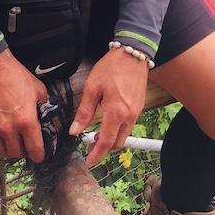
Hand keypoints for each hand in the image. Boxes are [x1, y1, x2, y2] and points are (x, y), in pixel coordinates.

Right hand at [0, 49, 47, 170]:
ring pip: (1, 152)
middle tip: (25, 146)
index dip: (39, 155)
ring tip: (11, 145)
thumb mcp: (38, 90)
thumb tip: (47, 117)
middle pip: (17, 153)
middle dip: (23, 151)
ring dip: (8, 151)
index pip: (35, 148)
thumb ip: (44, 106)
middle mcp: (9, 129)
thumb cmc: (16, 77)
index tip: (40, 156)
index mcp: (26, 121)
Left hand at [70, 48, 148, 167]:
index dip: (96, 154)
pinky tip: (109, 121)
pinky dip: (119, 129)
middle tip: (90, 146)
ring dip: (112, 139)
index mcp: (116, 112)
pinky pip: (129, 124)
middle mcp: (129, 115)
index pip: (106, 141)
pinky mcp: (140, 106)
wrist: (133, 53)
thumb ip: (84, 112)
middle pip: (117, 143)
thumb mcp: (93, 87)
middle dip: (104, 149)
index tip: (88, 161)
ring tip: (98, 135)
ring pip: (124, 135)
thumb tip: (74, 130)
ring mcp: (136, 111)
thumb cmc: (112, 67)